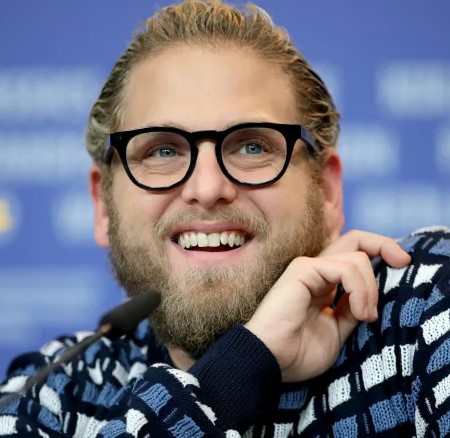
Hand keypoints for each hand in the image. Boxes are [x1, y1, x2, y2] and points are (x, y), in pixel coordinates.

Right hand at [245, 230, 410, 381]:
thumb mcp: (337, 332)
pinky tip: (358, 312)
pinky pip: (345, 268)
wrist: (271, 359)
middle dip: (384, 245)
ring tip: (365, 316)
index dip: (379, 253)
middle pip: (355, 240)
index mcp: (325, 284)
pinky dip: (360, 289)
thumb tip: (372, 301)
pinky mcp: (304, 269)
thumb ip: (352, 310)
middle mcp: (318, 271)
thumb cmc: (297, 351)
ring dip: (370, 288)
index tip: (403, 265)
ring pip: (356, 257)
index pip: (354, 256)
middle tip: (403, 261)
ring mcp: (309, 267)